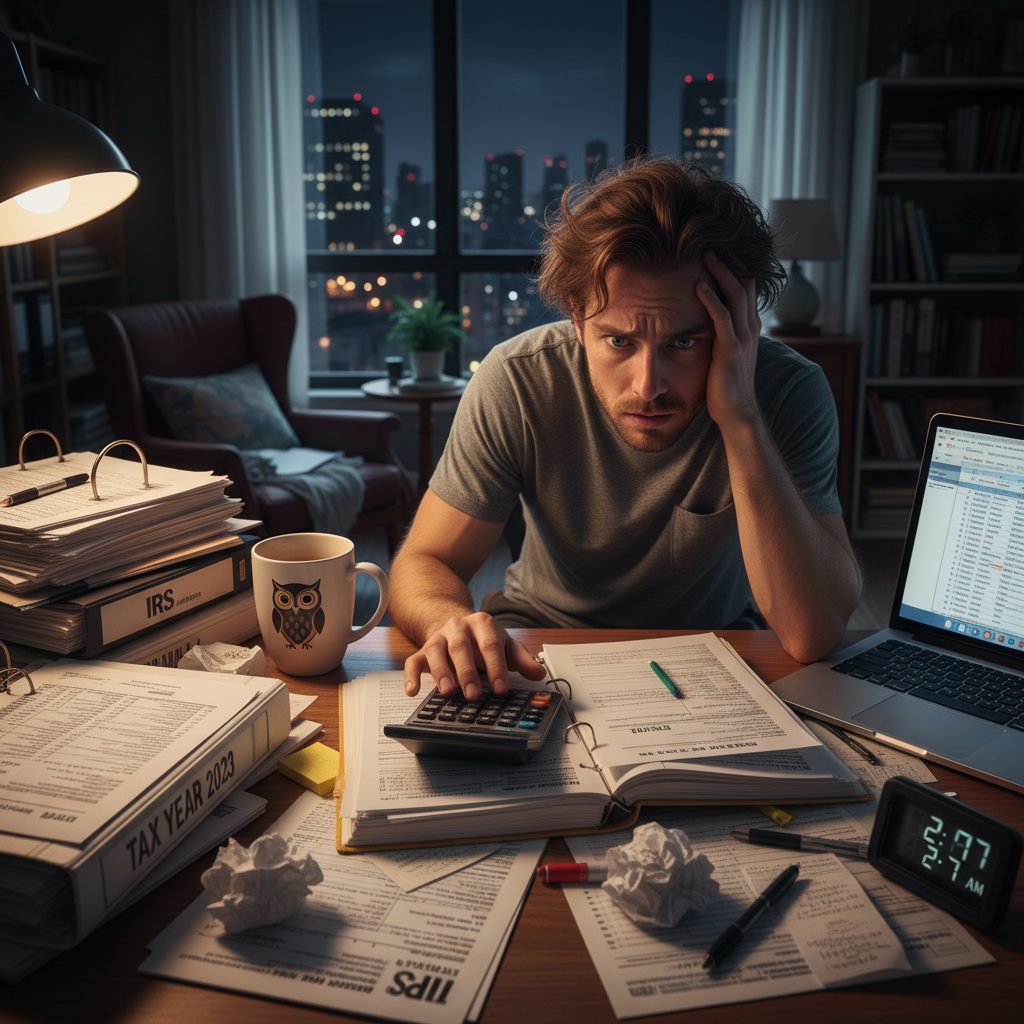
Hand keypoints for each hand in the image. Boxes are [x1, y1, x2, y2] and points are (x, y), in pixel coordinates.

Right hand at [403, 611, 547, 700]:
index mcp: (482, 624)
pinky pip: (413, 661)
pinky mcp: (423, 650)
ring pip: (435, 651)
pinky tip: (412, 691)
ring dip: (441, 672)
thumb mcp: (506, 645)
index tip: (501, 688)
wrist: (457, 624)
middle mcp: (458, 627)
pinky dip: (411, 676)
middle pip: (461, 647)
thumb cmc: (483, 640)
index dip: (496, 667)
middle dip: (467, 671)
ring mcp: (438, 638)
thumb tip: (539, 673)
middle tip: (473, 694)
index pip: (490, 645)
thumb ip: (522, 660)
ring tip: (448, 692)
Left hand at [697, 251, 761, 428]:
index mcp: (749, 324)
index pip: (745, 284)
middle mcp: (750, 326)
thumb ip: (719, 332)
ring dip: (720, 270)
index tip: (716, 244)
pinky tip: (698, 285)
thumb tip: (702, 318)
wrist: (737, 412)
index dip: (734, 263)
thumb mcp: (725, 351)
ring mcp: (743, 336)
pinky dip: (710, 299)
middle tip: (710, 236)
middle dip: (729, 258)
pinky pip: (722, 318)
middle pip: (744, 281)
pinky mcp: (731, 349)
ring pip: (735, 294)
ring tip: (705, 251)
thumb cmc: (725, 384)